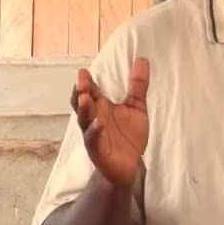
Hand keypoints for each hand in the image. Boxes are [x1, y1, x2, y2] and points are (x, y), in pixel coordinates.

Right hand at [70, 58, 149, 187]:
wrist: (130, 165)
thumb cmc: (128, 134)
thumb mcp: (136, 107)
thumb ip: (138, 85)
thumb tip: (142, 59)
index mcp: (101, 107)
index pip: (90, 91)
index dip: (86, 82)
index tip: (84, 71)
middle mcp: (93, 118)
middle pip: (82, 103)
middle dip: (80, 92)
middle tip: (81, 81)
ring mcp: (93, 134)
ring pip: (84, 120)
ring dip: (84, 110)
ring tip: (85, 98)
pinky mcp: (98, 150)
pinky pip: (94, 140)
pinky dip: (95, 131)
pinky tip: (99, 124)